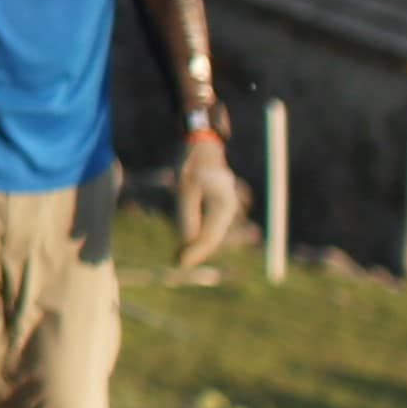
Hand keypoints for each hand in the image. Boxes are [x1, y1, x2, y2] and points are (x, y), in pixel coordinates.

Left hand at [173, 122, 246, 267]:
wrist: (201, 143)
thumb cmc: (191, 163)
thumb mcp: (185, 189)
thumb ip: (187, 216)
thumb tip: (187, 241)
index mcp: (223, 205)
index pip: (209, 237)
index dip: (194, 253)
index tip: (179, 263)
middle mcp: (230, 209)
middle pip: (214, 239)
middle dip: (196, 252)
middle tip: (177, 262)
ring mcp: (227, 208)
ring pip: (213, 235)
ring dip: (197, 245)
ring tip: (179, 256)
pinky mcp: (221, 207)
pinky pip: (211, 227)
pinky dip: (200, 235)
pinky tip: (187, 242)